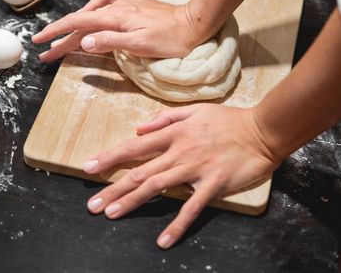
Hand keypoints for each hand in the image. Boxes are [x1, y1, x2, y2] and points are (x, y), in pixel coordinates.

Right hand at [32, 0, 210, 61]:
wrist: (193, 22)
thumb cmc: (170, 39)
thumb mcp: (140, 45)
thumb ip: (110, 42)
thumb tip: (83, 42)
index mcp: (114, 18)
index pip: (76, 25)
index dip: (56, 35)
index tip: (39, 44)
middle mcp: (115, 7)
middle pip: (80, 22)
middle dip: (60, 37)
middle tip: (45, 50)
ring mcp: (123, 3)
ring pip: (90, 14)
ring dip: (74, 27)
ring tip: (63, 38)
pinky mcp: (132, 4)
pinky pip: (103, 7)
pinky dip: (91, 14)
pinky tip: (91, 17)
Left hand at [82, 104, 279, 248]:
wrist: (262, 129)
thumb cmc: (228, 119)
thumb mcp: (194, 110)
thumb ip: (165, 118)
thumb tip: (139, 128)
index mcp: (173, 134)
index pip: (134, 147)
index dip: (110, 157)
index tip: (89, 168)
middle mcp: (179, 151)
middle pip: (139, 172)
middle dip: (113, 188)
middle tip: (93, 204)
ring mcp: (195, 168)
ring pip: (157, 186)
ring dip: (132, 202)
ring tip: (112, 214)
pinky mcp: (213, 184)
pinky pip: (192, 207)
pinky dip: (177, 224)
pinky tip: (164, 240)